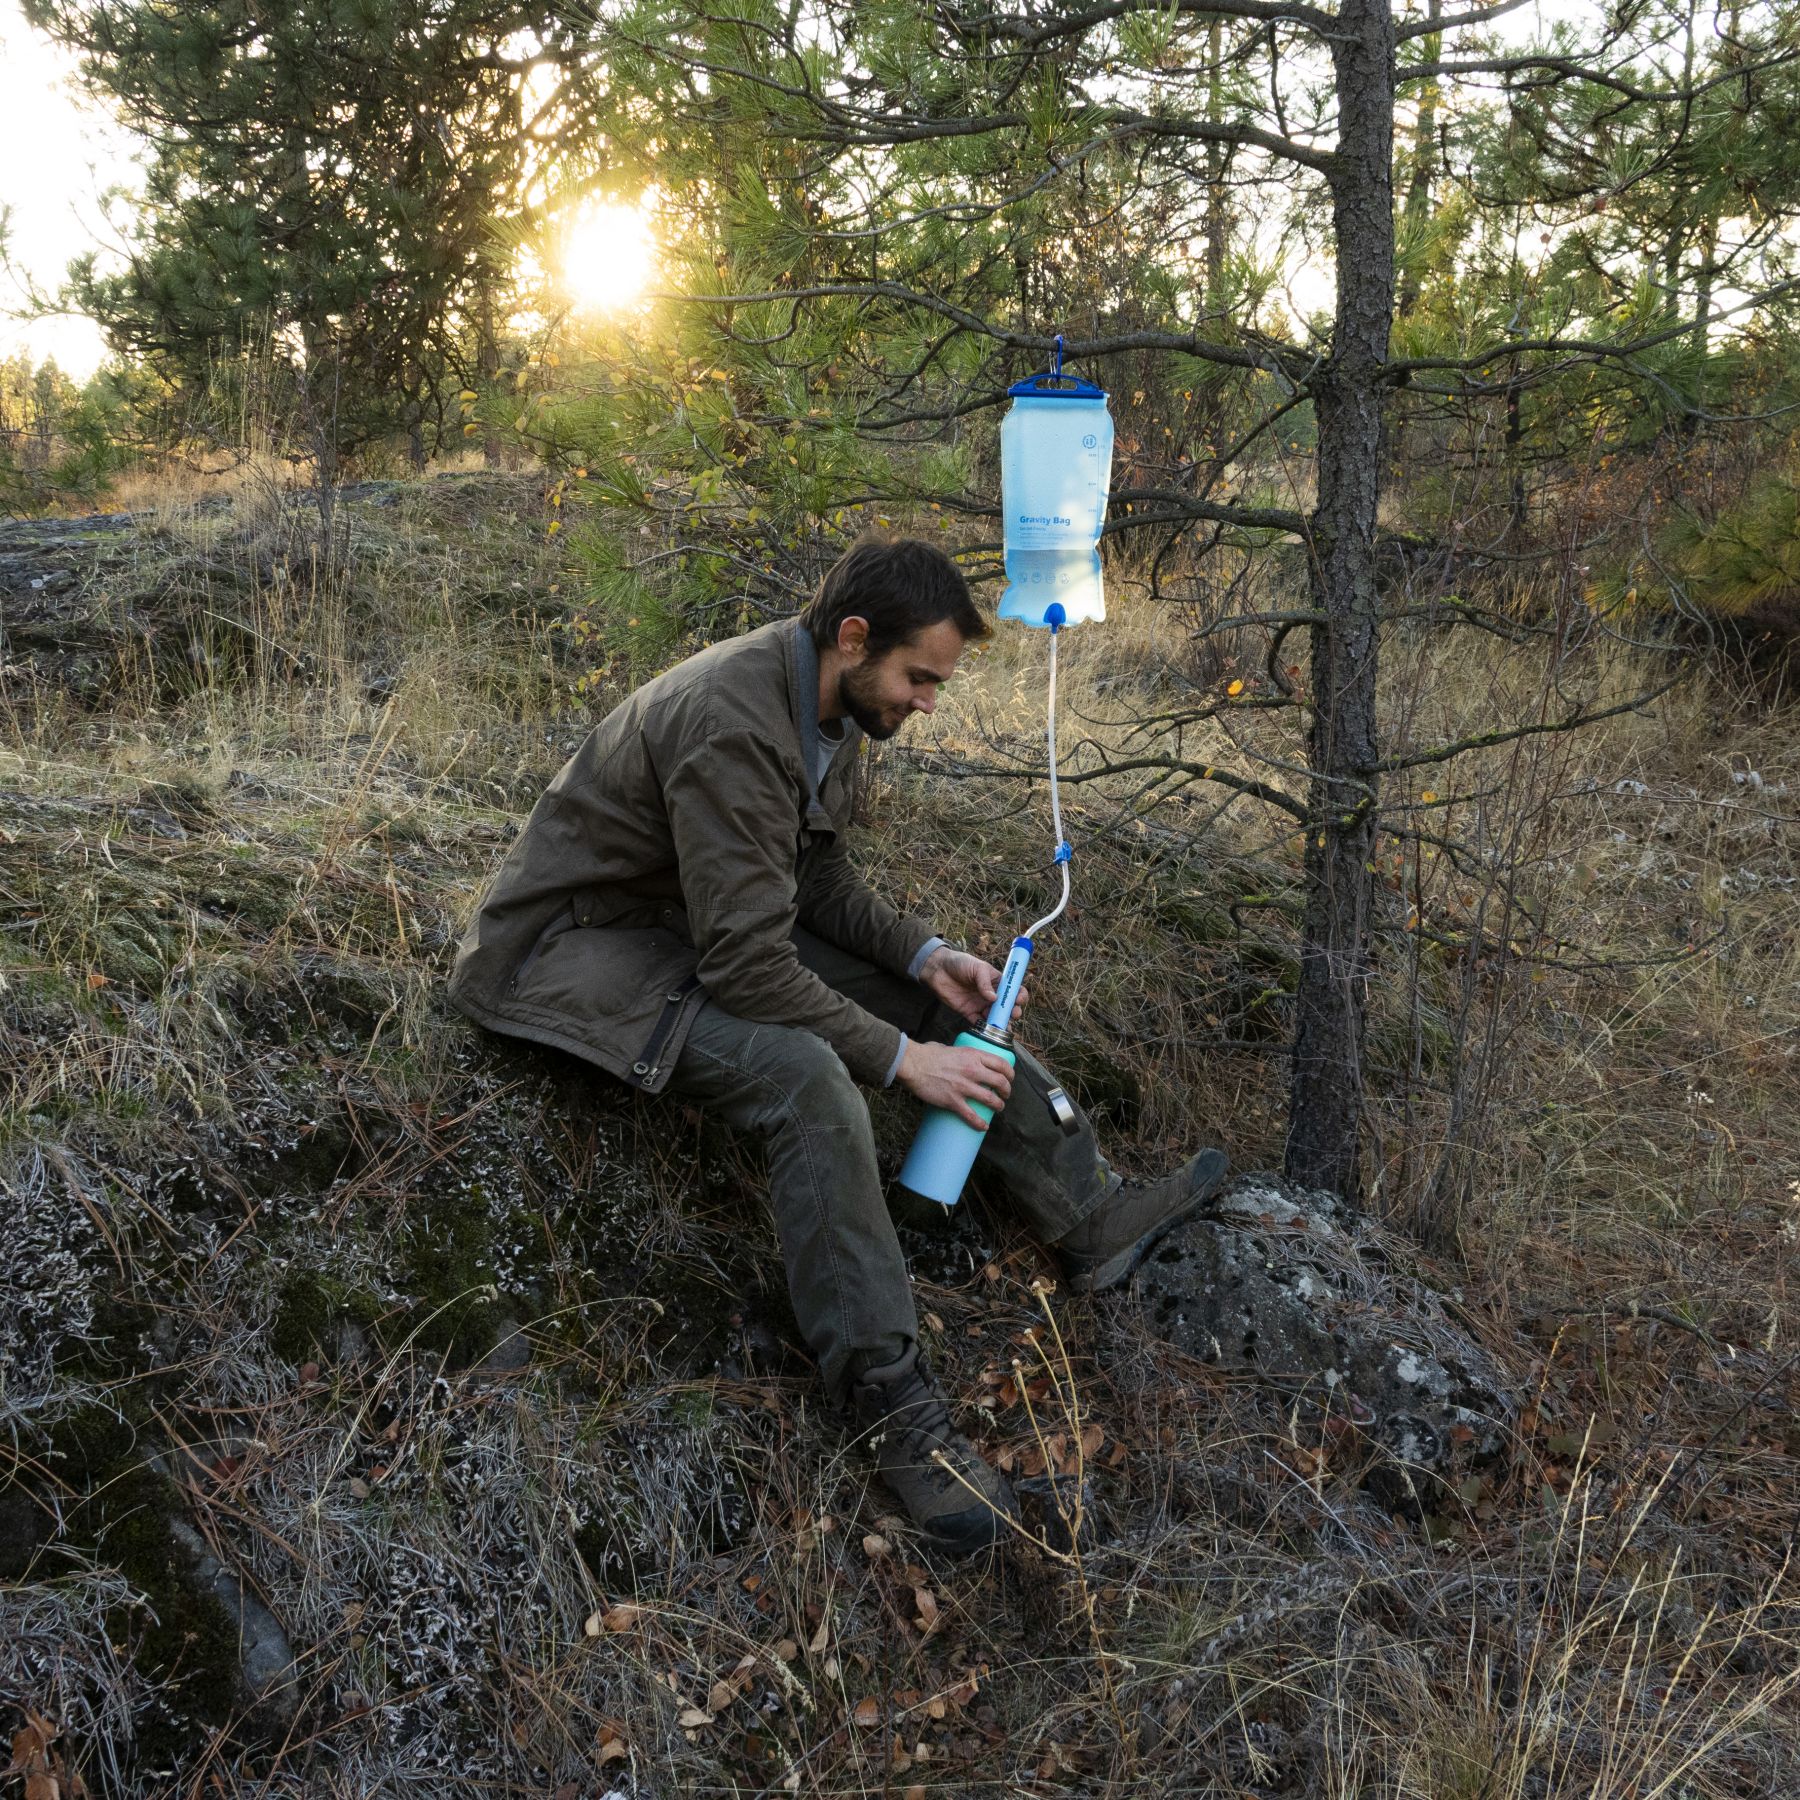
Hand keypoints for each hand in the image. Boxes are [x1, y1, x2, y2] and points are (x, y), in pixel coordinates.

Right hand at [898, 1038, 1013, 1130]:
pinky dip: (979, 1123)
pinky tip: (983, 1126)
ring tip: (998, 1108)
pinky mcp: (953, 1101)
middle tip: (1005, 1095)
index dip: (1010, 1073)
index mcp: (973, 1055)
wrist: (912, 1064)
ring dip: (998, 1106)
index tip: (1010, 1078)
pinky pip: (971, 1116)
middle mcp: (972, 1070)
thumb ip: (960, 1054)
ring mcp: (964, 1086)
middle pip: (1000, 1082)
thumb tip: (961, 1058)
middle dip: (1006, 1091)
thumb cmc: (927, 1054)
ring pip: (990, 1100)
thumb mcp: (950, 1047)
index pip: (1001, 1064)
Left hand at [920, 945, 1027, 1029]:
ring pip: (994, 1017)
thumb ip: (985, 982)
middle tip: (1013, 1015)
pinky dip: (984, 1028)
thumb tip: (994, 998)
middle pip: (1007, 1007)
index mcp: (997, 982)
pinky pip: (979, 1023)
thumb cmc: (960, 963)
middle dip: (1012, 1012)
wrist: (938, 969)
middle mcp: (991, 995)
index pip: (1014, 990)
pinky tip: (987, 1031)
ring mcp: (980, 1004)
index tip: (1019, 1000)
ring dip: (1000, 1023)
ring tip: (1001, 1026)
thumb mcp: (977, 967)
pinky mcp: (969, 1012)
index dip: (1020, 996)